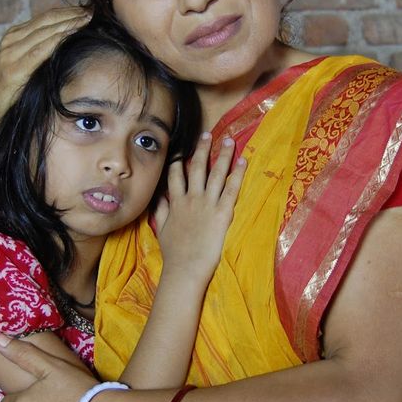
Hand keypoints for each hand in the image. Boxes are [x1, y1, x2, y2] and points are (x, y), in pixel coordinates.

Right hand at [0, 7, 91, 153]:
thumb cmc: (6, 95)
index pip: (45, 18)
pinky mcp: (13, 70)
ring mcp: (10, 54)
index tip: (87, 9)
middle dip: (71, 14)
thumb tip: (65, 49)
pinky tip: (72, 32)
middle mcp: (11, 41)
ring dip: (68, 22)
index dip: (67, 12)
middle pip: (47, 20)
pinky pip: (40, 50)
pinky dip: (58, 38)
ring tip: (88, 18)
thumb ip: (38, 56)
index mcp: (13, 38)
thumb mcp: (23, 69)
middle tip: (93, 9)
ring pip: (45, 31)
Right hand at [154, 133, 245, 285]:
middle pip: (197, 167)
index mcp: (176, 202)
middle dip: (202, 149)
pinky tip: (243, 161)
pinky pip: (231, 189)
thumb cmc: (174, 252)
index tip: (183, 147)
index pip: (175, 175)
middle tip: (208, 133)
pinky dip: (237, 174)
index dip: (179, 160)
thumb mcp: (162, 229)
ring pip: (215, 173)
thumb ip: (161, 210)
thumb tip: (158, 196)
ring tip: (229, 140)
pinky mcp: (222, 213)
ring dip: (222, 155)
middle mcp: (191, 198)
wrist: (185, 268)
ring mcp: (207, 204)